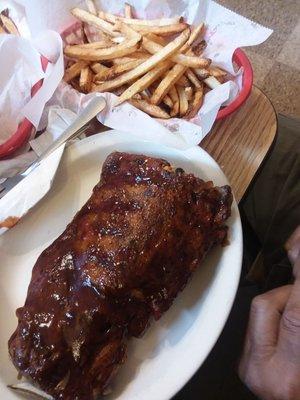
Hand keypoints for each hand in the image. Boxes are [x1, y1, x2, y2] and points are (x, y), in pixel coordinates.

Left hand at [239, 227, 299, 399]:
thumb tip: (296, 288)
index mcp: (288, 374)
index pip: (294, 315)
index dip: (298, 283)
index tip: (299, 257)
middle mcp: (261, 370)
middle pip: (265, 304)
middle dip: (289, 294)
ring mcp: (247, 367)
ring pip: (259, 311)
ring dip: (283, 307)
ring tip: (297, 322)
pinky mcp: (243, 362)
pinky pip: (256, 325)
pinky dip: (276, 321)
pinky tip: (288, 331)